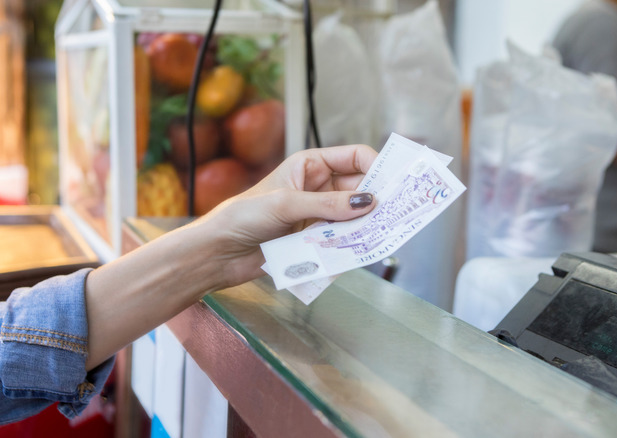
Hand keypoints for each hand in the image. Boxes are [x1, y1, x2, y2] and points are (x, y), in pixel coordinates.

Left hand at [85, 144, 377, 368]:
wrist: (219, 253)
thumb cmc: (243, 216)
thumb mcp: (286, 204)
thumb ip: (328, 205)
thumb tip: (369, 202)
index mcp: (310, 165)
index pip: (355, 157)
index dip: (377, 167)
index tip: (394, 184)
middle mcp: (317, 187)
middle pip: (360, 188)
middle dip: (376, 200)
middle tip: (398, 213)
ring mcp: (317, 215)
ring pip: (354, 217)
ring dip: (365, 225)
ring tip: (382, 235)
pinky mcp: (314, 240)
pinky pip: (342, 239)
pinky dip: (352, 244)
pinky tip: (360, 251)